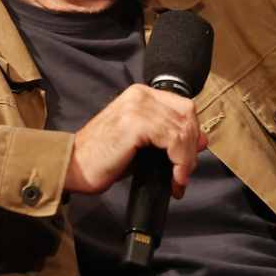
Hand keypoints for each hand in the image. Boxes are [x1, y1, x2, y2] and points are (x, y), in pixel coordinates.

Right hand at [65, 84, 208, 198]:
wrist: (73, 166)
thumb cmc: (103, 158)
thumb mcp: (142, 145)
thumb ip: (169, 138)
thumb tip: (202, 141)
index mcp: (141, 94)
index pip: (184, 107)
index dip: (193, 133)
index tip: (189, 160)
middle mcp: (140, 95)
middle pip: (187, 116)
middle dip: (192, 148)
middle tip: (183, 174)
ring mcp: (138, 106)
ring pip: (183, 130)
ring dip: (186, 160)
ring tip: (178, 181)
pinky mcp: (136, 123)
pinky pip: (173, 140)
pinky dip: (179, 162)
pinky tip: (173, 179)